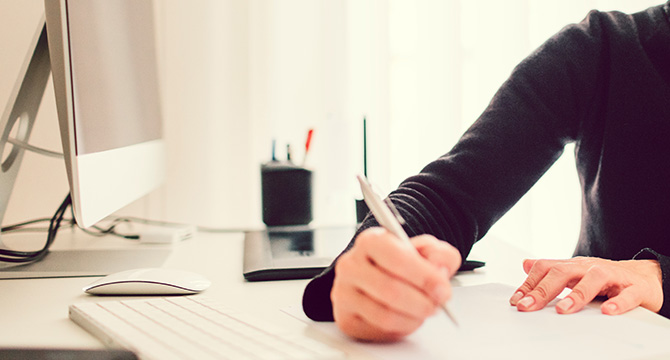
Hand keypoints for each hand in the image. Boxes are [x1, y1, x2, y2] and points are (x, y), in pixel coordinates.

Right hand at [331, 228, 460, 341]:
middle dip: (422, 302)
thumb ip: (440, 255)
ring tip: (422, 311)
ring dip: (413, 318)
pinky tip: (405, 318)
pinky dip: (400, 329)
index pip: (397, 259)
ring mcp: (344, 293)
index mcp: (370, 241)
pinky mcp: (345, 318)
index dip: (424, 277)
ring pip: (385, 315)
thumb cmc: (401, 263)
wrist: (378, 276)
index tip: (442, 289)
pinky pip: (378, 331)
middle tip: (436, 305)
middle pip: (391, 290)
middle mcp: (351, 265)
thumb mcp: (426, 251)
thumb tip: (439, 270)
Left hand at [509, 257, 661, 314]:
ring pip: (594, 280)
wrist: (644, 277)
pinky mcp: (635, 289)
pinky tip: (607, 311)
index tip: (516, 301)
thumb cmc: (605, 278)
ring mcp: (613, 276)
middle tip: (528, 306)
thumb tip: (525, 264)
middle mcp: (590, 268)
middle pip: (564, 272)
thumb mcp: (576, 272)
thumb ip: (551, 270)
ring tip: (563, 309)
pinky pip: (627, 295)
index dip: (529, 284)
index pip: (546, 269)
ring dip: (576, 295)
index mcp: (574, 266)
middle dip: (543, 290)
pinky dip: (618, 303)